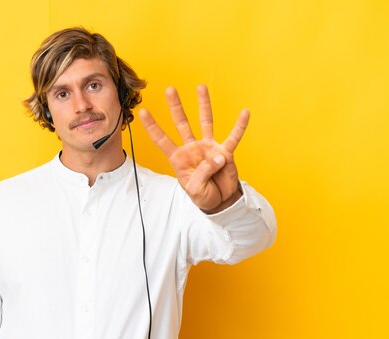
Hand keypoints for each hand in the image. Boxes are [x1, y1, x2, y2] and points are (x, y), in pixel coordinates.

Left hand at [139, 85, 248, 213]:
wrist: (220, 201)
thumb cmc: (203, 195)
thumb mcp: (196, 190)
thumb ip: (202, 174)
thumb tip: (216, 156)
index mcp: (179, 158)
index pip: (162, 139)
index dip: (152, 127)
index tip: (143, 112)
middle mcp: (192, 148)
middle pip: (182, 123)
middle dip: (175, 106)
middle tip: (170, 89)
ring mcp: (209, 147)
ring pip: (205, 121)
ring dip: (203, 104)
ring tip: (201, 87)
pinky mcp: (225, 152)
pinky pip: (234, 137)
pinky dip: (240, 126)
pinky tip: (245, 113)